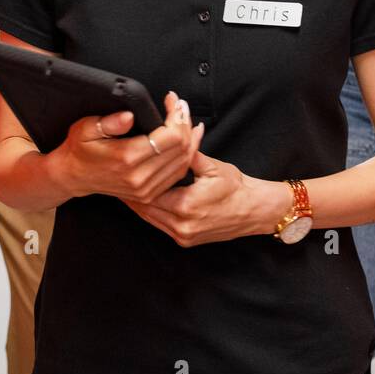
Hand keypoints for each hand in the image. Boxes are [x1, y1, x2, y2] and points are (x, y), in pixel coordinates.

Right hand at [57, 90, 204, 202]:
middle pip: (181, 148)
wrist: (73, 176)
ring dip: (190, 138)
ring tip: (186, 118)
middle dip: (185, 122)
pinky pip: (178, 173)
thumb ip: (109, 122)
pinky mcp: (149, 194)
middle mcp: (139, 177)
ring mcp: (146, 189)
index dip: (176, 115)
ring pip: (183, 161)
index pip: (169, 137)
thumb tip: (129, 116)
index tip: (173, 100)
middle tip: (181, 106)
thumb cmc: (80, 149)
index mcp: (126, 158)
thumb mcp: (86, 129)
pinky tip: (189, 140)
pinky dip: (187, 155)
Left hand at [122, 150, 286, 245]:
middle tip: (119, 178)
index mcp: (187, 205)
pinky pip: (160, 226)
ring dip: (138, 204)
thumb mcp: (212, 166)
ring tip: (125, 188)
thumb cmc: (236, 187)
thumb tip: (173, 133)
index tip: (125, 170)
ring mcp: (184, 236)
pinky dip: (151, 213)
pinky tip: (144, 200)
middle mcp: (183, 225)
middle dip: (132, 193)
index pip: (151, 192)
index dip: (136, 181)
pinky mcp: (186, 241)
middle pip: (145, 208)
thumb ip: (188, 153)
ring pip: (150, 219)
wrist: (255, 210)